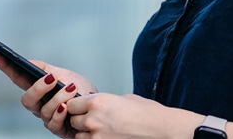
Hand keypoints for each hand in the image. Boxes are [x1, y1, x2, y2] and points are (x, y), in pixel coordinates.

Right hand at [0, 50, 97, 137]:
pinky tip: (67, 106)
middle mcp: (40, 105)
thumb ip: (46, 70)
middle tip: (51, 79)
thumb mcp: (66, 75)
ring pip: (43, 111)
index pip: (18, 78)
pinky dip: (60, 113)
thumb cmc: (82, 91)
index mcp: (39, 90)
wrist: (100, 107)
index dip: (5, 67)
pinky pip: (53, 124)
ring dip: (58, 98)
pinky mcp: (59, 128)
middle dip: (37, 88)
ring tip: (72, 88)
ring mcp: (48, 117)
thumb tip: (28, 62)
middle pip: (27, 100)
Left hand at [67, 93, 200, 138]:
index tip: (81, 107)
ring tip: (103, 129)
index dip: (77, 106)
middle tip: (95, 118)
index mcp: (99, 102)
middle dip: (82, 119)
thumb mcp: (125, 98)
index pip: (72, 104)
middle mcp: (94, 119)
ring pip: (79, 135)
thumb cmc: (148, 113)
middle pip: (73, 120)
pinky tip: (107, 135)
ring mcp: (97, 136)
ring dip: (86, 132)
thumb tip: (97, 105)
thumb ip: (106, 102)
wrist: (160, 129)